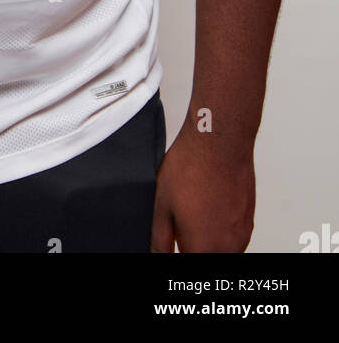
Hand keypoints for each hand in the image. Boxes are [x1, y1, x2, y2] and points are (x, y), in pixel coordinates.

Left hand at [150, 118, 255, 252]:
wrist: (219, 140)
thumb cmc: (192, 166)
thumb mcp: (161, 204)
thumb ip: (160, 239)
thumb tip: (158, 254)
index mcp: (204, 248)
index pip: (189, 266)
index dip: (178, 252)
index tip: (174, 242)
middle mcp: (228, 247)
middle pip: (207, 258)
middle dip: (192, 248)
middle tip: (180, 226)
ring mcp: (241, 234)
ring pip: (222, 250)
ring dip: (208, 240)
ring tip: (194, 212)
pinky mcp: (249, 220)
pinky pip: (233, 236)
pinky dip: (220, 229)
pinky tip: (208, 206)